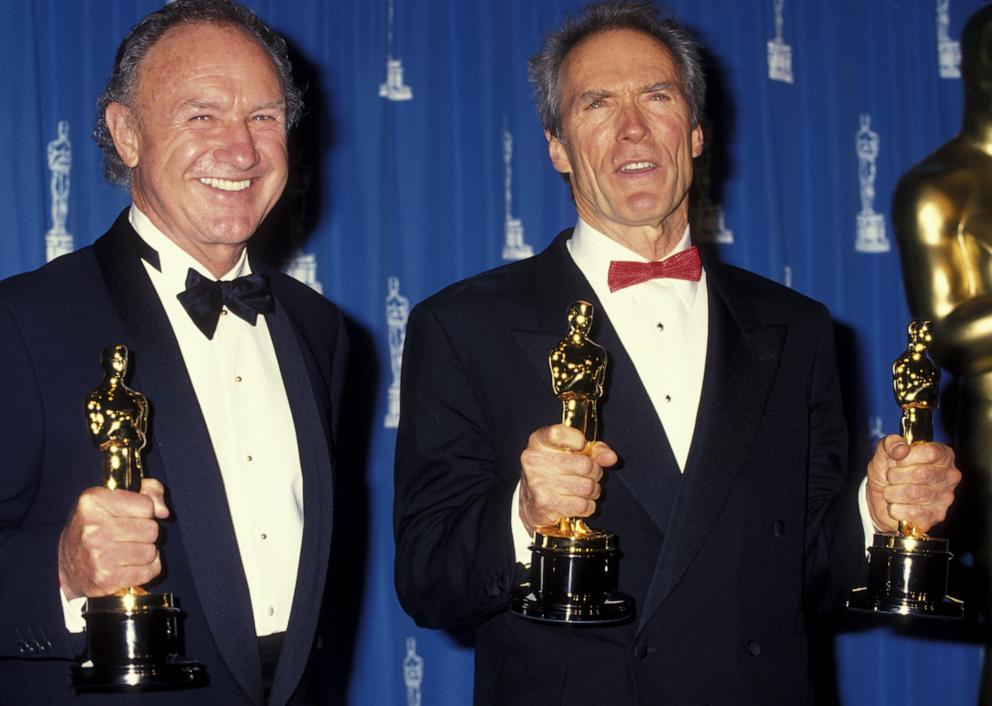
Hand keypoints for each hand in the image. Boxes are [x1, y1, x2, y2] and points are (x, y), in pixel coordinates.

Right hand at [57, 478, 169, 599]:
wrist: (68, 565)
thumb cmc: (96, 526)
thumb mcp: (115, 497)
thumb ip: (149, 490)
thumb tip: (163, 511)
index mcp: (93, 502)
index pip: (146, 505)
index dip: (145, 512)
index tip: (131, 516)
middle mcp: (93, 527)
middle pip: (151, 530)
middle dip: (146, 533)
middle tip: (128, 536)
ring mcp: (99, 555)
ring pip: (151, 551)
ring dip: (145, 553)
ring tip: (127, 551)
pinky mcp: (106, 578)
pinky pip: (149, 571)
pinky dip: (146, 570)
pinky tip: (130, 566)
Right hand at [518, 424, 617, 534]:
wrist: (530, 505)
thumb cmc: (554, 473)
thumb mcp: (571, 453)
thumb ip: (594, 450)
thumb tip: (611, 458)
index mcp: (539, 442)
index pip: (559, 434)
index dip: (578, 441)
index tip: (582, 447)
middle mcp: (534, 460)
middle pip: (585, 464)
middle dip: (595, 472)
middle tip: (589, 475)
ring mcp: (538, 483)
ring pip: (587, 486)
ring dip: (592, 491)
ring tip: (583, 490)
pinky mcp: (545, 504)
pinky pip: (583, 505)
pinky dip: (587, 506)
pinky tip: (578, 503)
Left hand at [865, 435, 960, 533]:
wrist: (880, 500)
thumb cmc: (888, 473)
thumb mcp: (884, 453)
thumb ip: (890, 443)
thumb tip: (901, 448)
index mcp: (942, 455)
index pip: (930, 452)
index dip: (906, 457)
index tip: (896, 460)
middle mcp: (949, 476)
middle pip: (921, 473)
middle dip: (896, 475)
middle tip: (891, 477)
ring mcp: (945, 497)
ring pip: (914, 493)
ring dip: (892, 492)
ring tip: (891, 491)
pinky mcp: (936, 516)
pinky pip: (912, 512)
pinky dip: (896, 509)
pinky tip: (896, 505)